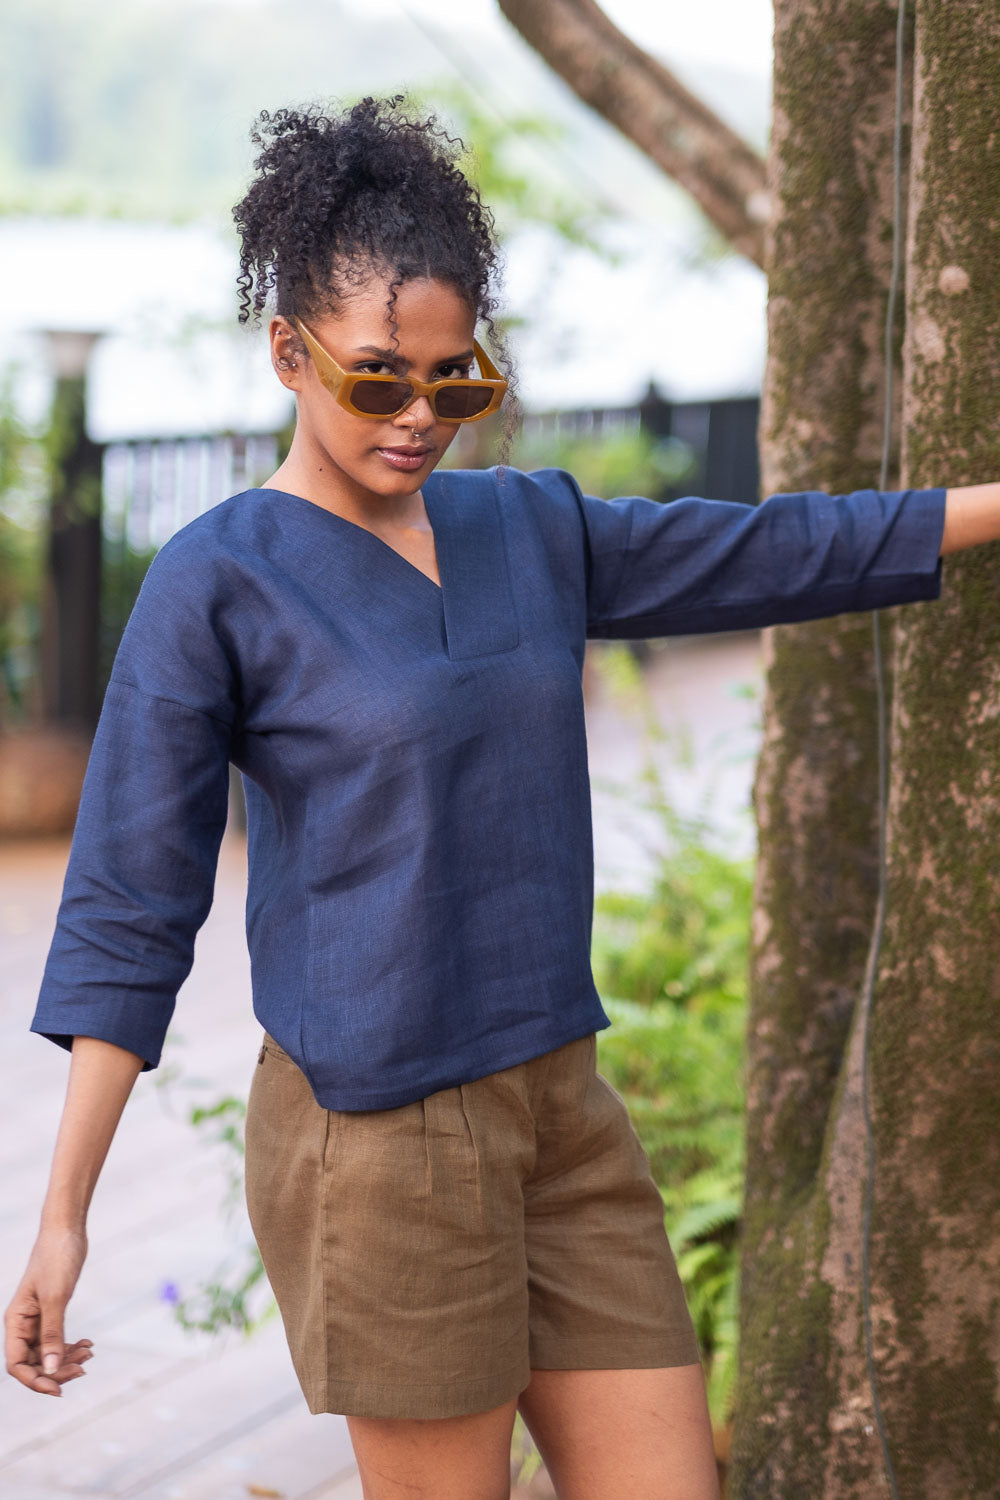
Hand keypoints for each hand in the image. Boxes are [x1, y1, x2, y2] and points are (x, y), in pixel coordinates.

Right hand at [5, 1226, 92, 1396]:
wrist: (66, 1231)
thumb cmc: (56, 1258)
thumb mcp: (55, 1298)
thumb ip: (51, 1334)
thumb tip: (50, 1370)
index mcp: (15, 1321)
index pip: (16, 1364)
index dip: (34, 1381)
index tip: (58, 1390)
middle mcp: (22, 1324)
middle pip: (33, 1363)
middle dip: (56, 1371)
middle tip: (83, 1369)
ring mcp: (37, 1319)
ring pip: (47, 1353)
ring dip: (66, 1359)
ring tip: (89, 1355)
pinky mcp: (52, 1312)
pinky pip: (57, 1340)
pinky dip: (71, 1346)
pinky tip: (88, 1344)